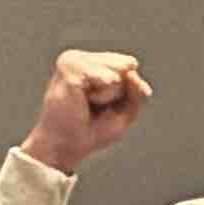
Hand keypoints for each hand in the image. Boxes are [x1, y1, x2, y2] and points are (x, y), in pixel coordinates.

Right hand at [23, 48, 153, 172]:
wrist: (67, 147)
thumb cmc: (92, 130)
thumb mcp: (126, 110)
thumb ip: (137, 89)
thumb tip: (132, 67)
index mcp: (89, 62)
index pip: (128, 63)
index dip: (128, 89)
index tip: (105, 105)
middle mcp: (78, 57)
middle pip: (125, 65)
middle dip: (120, 92)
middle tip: (95, 107)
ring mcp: (72, 61)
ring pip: (118, 72)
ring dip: (110, 95)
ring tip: (88, 104)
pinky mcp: (70, 70)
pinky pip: (108, 80)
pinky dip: (103, 96)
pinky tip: (83, 101)